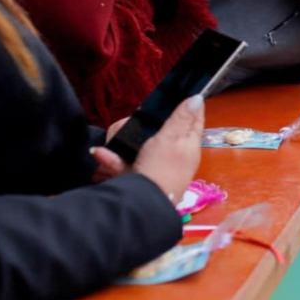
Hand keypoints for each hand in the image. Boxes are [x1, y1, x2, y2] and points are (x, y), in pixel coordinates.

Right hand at [90, 96, 204, 201]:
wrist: (140, 203)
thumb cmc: (161, 167)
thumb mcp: (172, 137)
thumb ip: (182, 118)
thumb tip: (198, 98)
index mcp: (188, 145)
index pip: (194, 120)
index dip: (188, 108)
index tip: (178, 96)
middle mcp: (174, 156)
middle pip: (160, 131)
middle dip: (142, 126)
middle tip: (134, 122)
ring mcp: (154, 167)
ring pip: (137, 146)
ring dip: (122, 141)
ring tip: (112, 142)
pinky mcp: (137, 177)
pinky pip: (122, 163)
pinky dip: (112, 159)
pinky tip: (100, 154)